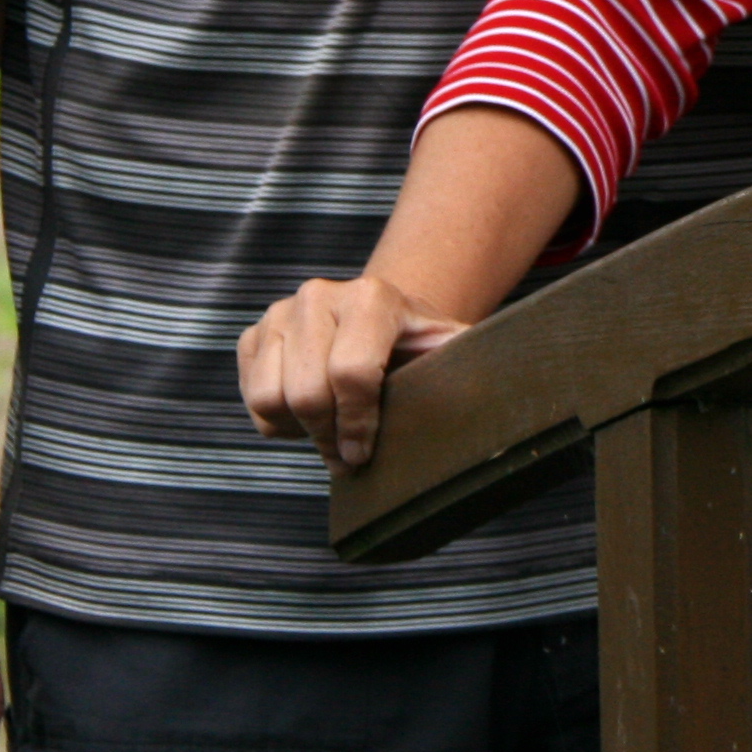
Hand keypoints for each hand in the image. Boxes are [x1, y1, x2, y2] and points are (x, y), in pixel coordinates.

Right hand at [238, 274, 467, 468]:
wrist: (379, 320)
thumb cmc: (418, 345)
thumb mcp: (449, 349)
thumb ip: (469, 363)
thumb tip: (500, 390)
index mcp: (372, 297)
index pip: (352, 374)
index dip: (358, 425)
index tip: (364, 453)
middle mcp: (320, 295)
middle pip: (308, 394)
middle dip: (329, 437)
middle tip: (349, 456)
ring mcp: (280, 312)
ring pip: (270, 399)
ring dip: (300, 431)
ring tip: (332, 431)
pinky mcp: (253, 333)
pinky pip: (251, 398)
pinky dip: (277, 421)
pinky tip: (309, 415)